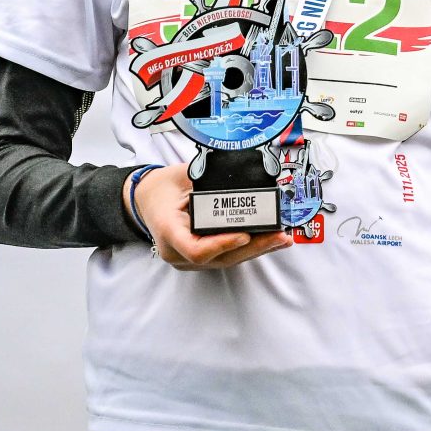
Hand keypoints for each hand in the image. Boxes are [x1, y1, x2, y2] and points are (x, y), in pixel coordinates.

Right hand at [137, 165, 293, 270]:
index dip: (222, 244)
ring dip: (258, 249)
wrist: (148, 200)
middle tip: (279, 236)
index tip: (244, 235)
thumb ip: (206, 176)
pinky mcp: (202, 258)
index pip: (195, 249)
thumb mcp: (179, 176)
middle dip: (253, 247)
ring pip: (228, 259)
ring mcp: (188, 259)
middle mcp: (177, 252)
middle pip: (220, 258)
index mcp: (167, 231)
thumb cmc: (162, 189)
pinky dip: (250, 248)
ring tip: (282, 239)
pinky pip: (228, 255)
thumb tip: (240, 170)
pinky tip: (271, 241)